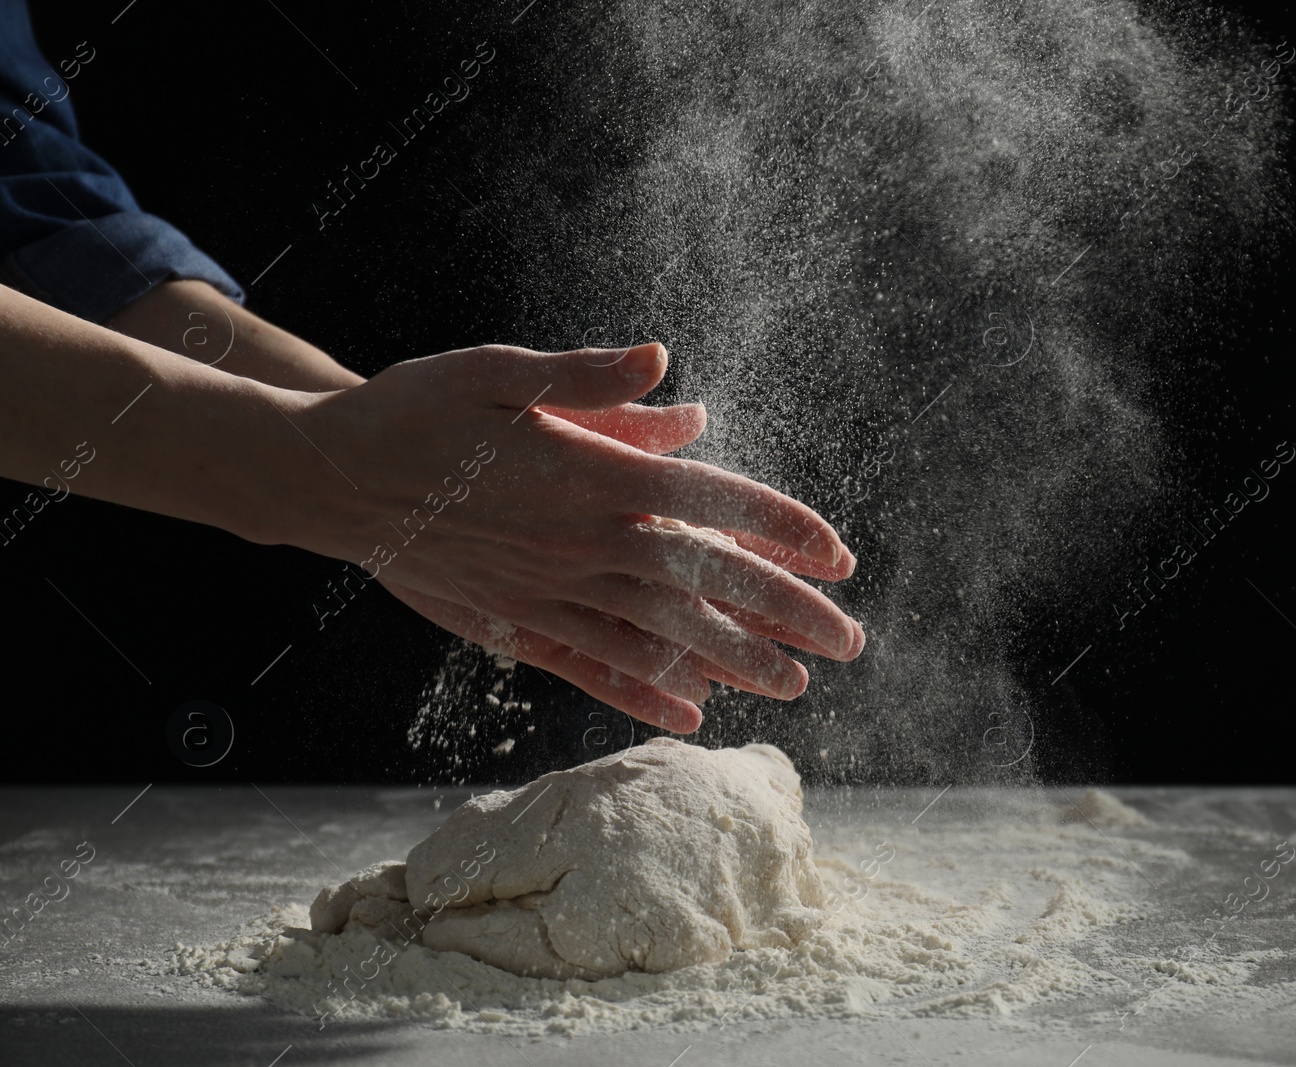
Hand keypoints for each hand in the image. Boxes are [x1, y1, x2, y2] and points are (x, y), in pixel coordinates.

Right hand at [277, 342, 862, 731]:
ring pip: (657, 634)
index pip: (712, 503)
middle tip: (850, 643)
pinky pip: (591, 665)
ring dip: (732, 660)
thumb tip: (671, 374)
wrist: (327, 477)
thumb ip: (588, 379)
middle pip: (702, 583)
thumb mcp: (498, 371)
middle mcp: (578, 542)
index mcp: (588, 473)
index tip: (840, 556)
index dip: (783, 529)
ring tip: (795, 684)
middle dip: (784, 614)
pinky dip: (642, 691)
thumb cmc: (416, 410)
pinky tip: (690, 713)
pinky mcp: (512, 624)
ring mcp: (547, 591)